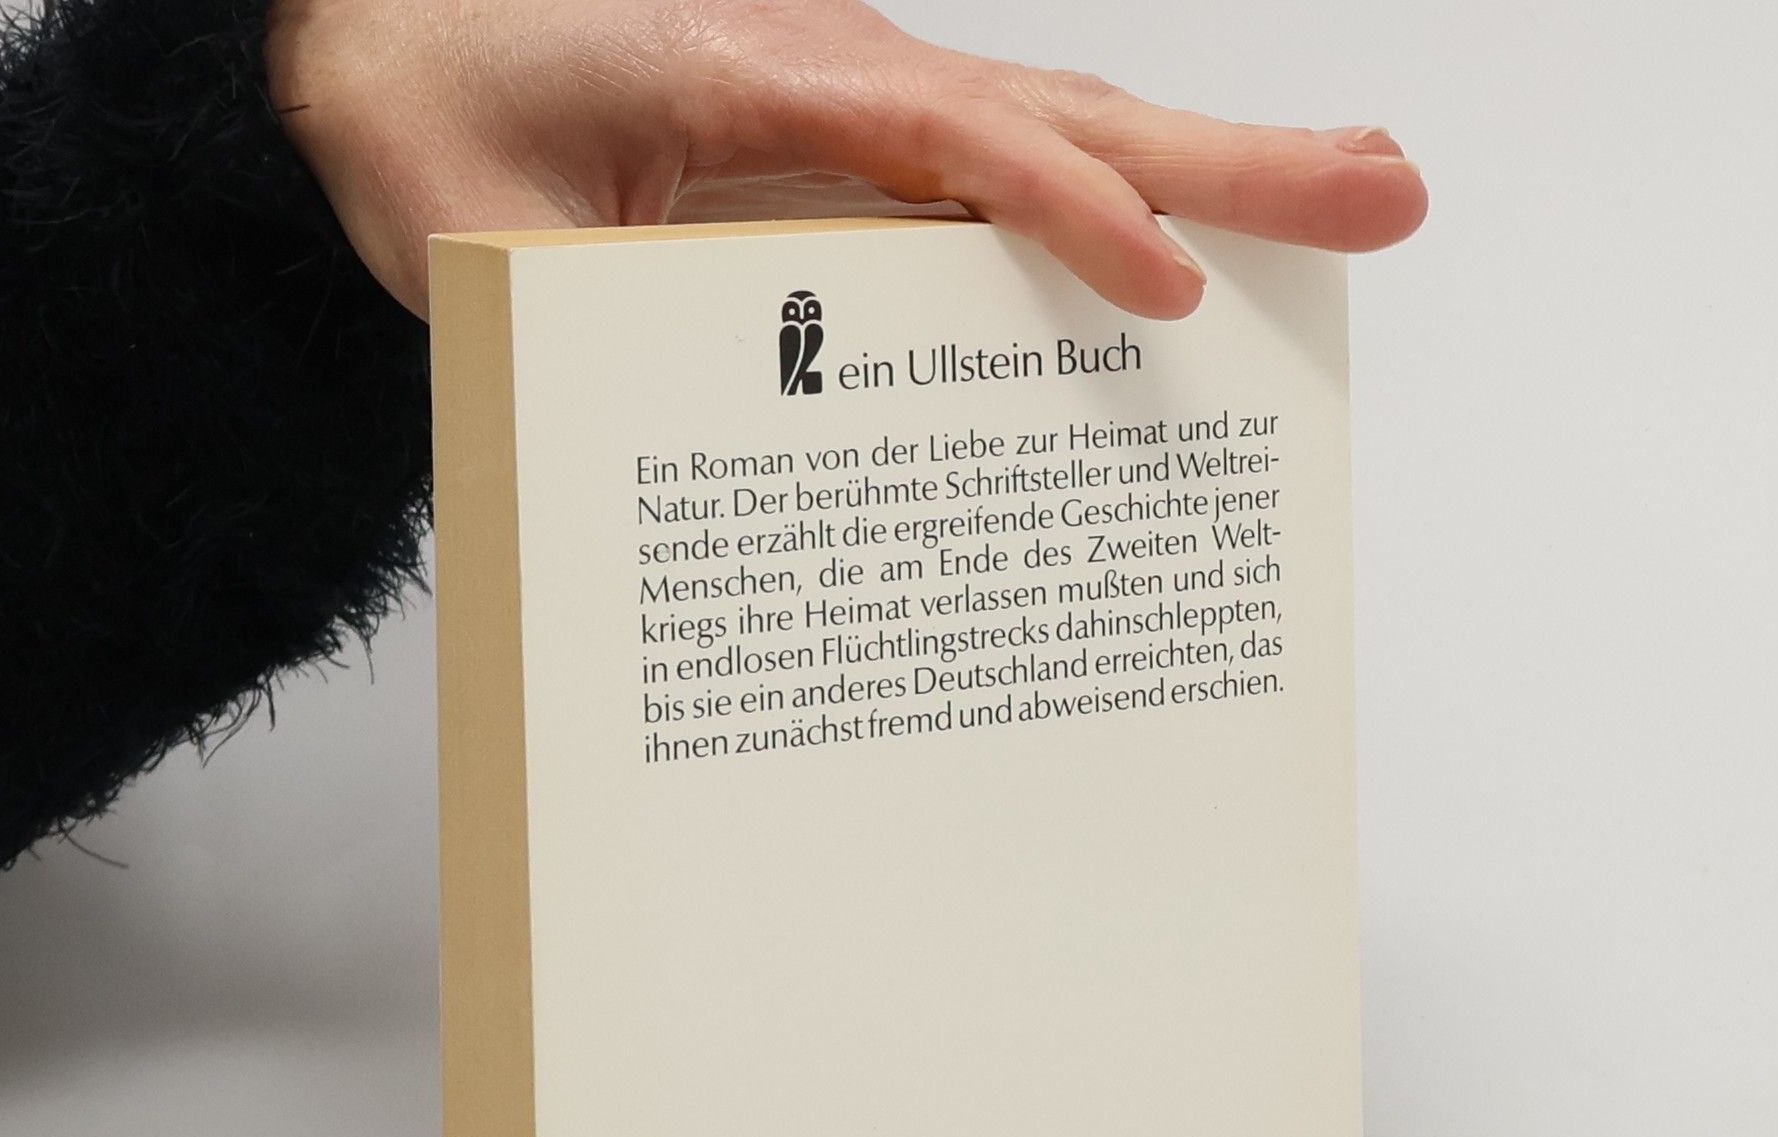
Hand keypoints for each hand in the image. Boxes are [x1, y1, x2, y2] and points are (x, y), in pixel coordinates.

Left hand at [266, 0, 1426, 321]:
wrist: (390, 27)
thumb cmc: (434, 115)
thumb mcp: (482, 237)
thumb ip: (582, 323)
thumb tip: (682, 454)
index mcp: (752, 80)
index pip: (945, 144)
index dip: (1060, 215)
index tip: (1162, 290)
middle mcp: (840, 75)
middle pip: (1064, 113)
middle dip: (1230, 158)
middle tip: (1387, 190)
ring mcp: (863, 107)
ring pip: (1059, 129)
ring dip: (1210, 164)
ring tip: (1355, 194)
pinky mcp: (861, 149)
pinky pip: (1001, 175)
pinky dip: (1107, 201)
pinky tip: (1180, 243)